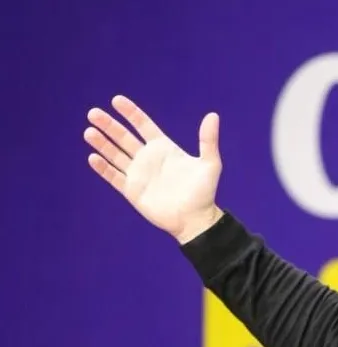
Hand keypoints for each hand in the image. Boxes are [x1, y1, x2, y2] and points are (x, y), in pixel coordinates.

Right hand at [84, 96, 223, 243]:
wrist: (195, 219)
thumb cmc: (204, 192)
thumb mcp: (210, 164)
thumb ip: (208, 140)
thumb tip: (213, 115)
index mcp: (163, 148)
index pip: (143, 125)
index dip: (130, 112)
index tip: (116, 100)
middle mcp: (148, 158)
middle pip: (123, 137)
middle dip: (109, 125)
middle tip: (93, 113)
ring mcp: (138, 174)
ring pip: (114, 154)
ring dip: (101, 143)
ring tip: (89, 132)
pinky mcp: (132, 190)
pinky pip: (113, 176)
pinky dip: (103, 168)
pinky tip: (93, 157)